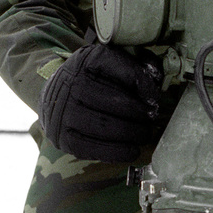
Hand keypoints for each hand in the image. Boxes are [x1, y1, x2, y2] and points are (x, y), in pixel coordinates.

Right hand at [38, 45, 162, 162]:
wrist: (56, 98)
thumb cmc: (93, 81)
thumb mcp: (109, 64)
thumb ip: (135, 66)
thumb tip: (157, 78)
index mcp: (87, 60)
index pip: (121, 70)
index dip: (143, 84)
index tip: (155, 98)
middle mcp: (73, 84)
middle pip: (115, 102)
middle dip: (141, 113)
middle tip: (151, 118)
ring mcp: (66, 113)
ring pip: (107, 127)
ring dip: (133, 133)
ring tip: (144, 133)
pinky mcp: (65, 138)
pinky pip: (96, 149)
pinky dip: (119, 152)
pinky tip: (132, 150)